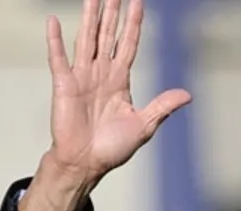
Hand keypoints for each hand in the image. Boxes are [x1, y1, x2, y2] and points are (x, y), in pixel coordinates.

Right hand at [43, 0, 191, 179]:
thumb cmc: (111, 148)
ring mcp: (81, 77)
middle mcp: (100, 73)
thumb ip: (162, 106)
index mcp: (119, 80)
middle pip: (107, 35)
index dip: (133, 23)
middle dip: (112, 12)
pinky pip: (59, 58)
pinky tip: (53, 21)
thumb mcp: (143, 126)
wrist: (86, 164)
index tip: (138, 2)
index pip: (128, 44)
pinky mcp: (64, 85)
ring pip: (86, 39)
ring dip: (89, 17)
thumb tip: (187, 95)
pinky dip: (55, 41)